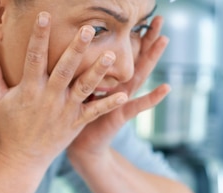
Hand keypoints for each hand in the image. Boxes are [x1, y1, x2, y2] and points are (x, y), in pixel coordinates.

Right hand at [0, 12, 127, 169]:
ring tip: (112, 55)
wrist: (22, 157)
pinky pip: (95, 112)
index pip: (34, 57)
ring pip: (84, 88)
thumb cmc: (7, 124)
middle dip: (76, 48)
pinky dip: (109, 104)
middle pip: (64, 69)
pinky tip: (124, 94)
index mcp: (29, 89)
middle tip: (89, 29)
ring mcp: (65, 111)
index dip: (39, 36)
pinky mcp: (76, 123)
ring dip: (98, 71)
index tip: (45, 16)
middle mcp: (49, 98)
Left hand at [66, 16, 170, 161]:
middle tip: (159, 18)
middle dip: (147, 38)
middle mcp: (117, 87)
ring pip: (139, 75)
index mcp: (106, 79)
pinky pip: (137, 106)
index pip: (121, 52)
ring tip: (164, 40)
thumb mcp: (70, 89)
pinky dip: (152, 98)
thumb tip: (56, 47)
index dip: (130, 35)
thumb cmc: (70, 117)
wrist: (78, 147)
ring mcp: (121, 100)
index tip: (140, 15)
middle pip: (135, 57)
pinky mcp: (119, 115)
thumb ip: (70, 70)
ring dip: (151, 58)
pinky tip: (166, 88)